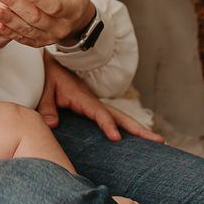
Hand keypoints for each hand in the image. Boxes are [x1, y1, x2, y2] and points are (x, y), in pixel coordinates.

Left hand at [0, 0, 95, 47]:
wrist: (77, 20)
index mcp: (73, 12)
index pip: (54, 6)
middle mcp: (61, 28)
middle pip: (36, 17)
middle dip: (15, 5)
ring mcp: (50, 37)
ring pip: (27, 30)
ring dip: (9, 20)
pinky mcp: (39, 42)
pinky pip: (23, 39)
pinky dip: (9, 32)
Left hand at [36, 52, 163, 142]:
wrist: (51, 62)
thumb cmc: (48, 75)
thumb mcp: (44, 89)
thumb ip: (47, 106)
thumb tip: (52, 125)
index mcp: (82, 97)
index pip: (99, 113)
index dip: (107, 125)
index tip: (117, 138)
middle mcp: (93, 101)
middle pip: (120, 116)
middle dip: (138, 129)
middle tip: (160, 142)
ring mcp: (95, 104)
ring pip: (120, 117)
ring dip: (138, 129)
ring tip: (159, 142)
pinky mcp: (93, 108)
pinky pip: (113, 118)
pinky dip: (127, 128)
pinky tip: (136, 140)